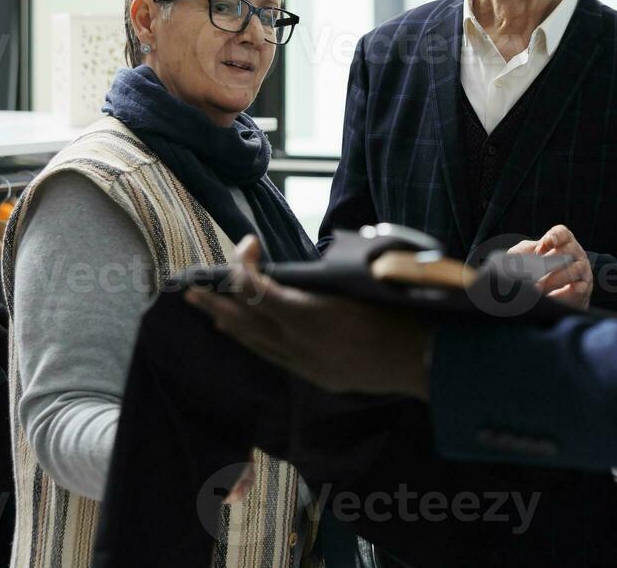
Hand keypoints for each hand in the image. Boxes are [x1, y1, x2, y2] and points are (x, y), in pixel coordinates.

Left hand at [184, 236, 432, 398]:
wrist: (425, 359)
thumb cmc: (403, 310)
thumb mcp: (366, 277)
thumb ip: (333, 271)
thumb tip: (320, 260)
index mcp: (310, 314)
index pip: (255, 289)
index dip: (242, 265)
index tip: (248, 241)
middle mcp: (300, 343)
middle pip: (244, 320)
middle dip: (216, 301)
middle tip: (191, 288)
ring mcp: (307, 363)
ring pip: (255, 343)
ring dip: (229, 323)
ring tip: (208, 311)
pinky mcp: (318, 376)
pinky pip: (274, 357)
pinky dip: (254, 342)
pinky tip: (245, 336)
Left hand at [506, 224, 591, 309]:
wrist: (552, 294)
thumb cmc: (539, 270)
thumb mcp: (528, 256)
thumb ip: (523, 252)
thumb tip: (519, 258)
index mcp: (563, 242)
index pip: (563, 234)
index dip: (554, 237)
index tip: (542, 247)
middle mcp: (576, 254)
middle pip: (568, 251)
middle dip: (549, 262)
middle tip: (534, 273)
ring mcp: (583, 270)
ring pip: (574, 270)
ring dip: (554, 280)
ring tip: (539, 288)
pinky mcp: (584, 288)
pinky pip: (579, 289)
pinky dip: (565, 294)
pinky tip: (553, 297)